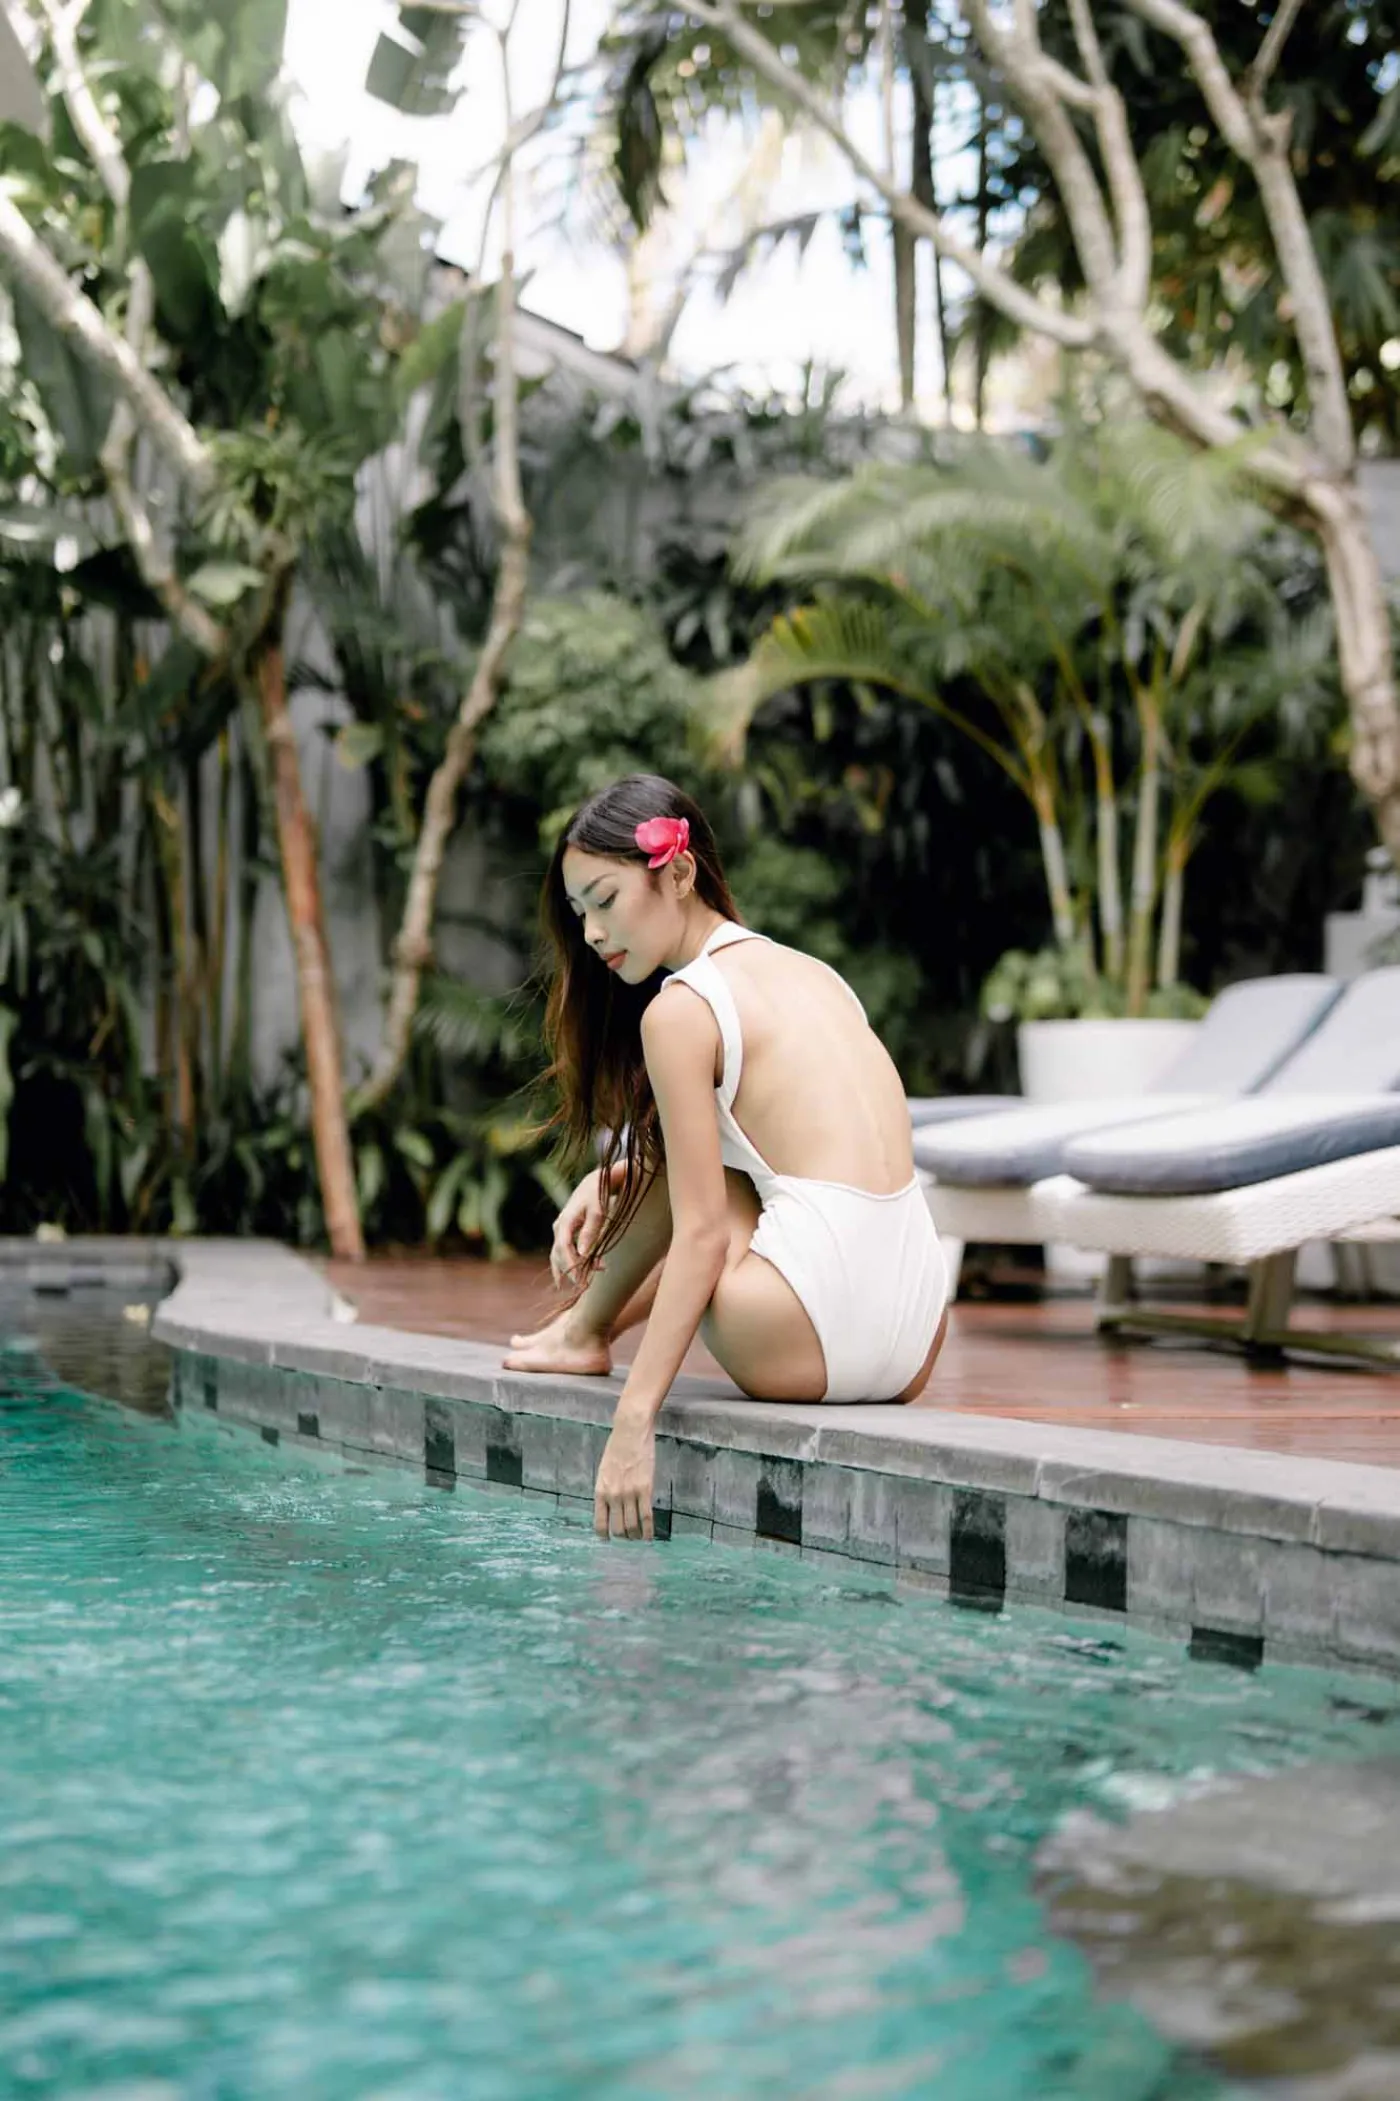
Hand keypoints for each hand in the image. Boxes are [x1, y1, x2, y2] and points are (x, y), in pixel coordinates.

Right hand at [550, 1167, 609, 1289]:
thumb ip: (590, 1232)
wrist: (595, 1182)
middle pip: (559, 1254)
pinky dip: (568, 1263)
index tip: (581, 1281)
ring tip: (582, 1283)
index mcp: (565, 1221)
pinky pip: (562, 1251)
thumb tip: (583, 1254)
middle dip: (570, 1271)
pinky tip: (571, 1276)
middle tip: (584, 1287)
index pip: (564, 1249)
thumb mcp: (598, 1212)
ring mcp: (560, 1229)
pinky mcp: (566, 1232)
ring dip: (569, 1268)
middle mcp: (559, 1227)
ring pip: (559, 1254)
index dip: (571, 1266)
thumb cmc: (598, 1195)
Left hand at [593, 1405, 655, 1541]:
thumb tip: (609, 1508)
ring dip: (637, 1536)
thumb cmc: (616, 1448)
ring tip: (640, 1538)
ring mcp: (629, 1494)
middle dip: (624, 1538)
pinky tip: (650, 1536)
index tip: (610, 1539)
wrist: (630, 1432)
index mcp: (600, 1492)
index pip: (599, 1524)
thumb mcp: (604, 1471)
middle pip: (618, 1529)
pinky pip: (646, 1517)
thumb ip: (606, 1490)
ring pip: (632, 1526)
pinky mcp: (645, 1489)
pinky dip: (649, 1530)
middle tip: (630, 1538)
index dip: (605, 1536)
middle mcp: (613, 1496)